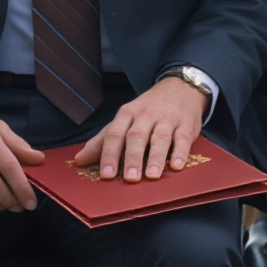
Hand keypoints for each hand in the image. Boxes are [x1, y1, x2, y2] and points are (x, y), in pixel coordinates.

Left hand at [73, 78, 208, 183]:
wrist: (180, 87)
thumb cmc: (147, 110)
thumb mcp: (124, 119)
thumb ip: (102, 140)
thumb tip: (79, 161)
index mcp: (127, 114)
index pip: (114, 134)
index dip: (109, 154)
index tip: (105, 174)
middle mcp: (146, 115)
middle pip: (137, 136)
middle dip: (132, 158)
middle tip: (129, 179)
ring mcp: (167, 119)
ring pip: (160, 137)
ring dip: (155, 157)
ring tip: (151, 176)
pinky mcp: (186, 125)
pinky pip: (183, 139)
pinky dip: (180, 153)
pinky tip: (176, 166)